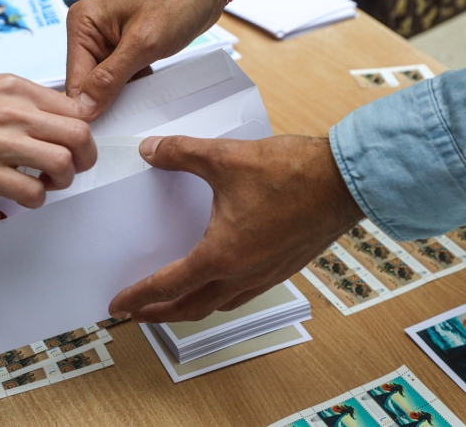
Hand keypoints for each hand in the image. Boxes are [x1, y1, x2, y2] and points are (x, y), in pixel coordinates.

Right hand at [0, 74, 96, 208]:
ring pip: (62, 164)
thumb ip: (25, 101)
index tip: (76, 145)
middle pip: (79, 135)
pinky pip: (32, 192)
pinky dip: (37, 199)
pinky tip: (26, 196)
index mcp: (15, 88)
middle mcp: (11, 111)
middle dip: (84, 158)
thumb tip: (63, 115)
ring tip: (47, 183)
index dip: (83, 132)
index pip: (76, 108)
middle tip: (72, 168)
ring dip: (63, 181)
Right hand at [66, 0, 275, 120]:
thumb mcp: (144, 42)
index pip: (73, 80)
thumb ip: (110, 78)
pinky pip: (121, 78)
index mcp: (82, 24)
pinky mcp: (125, 48)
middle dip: (104, 104)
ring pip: (104, 85)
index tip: (101, 134)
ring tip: (138, 109)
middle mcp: (89, 32)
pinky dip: (132, 89)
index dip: (86, 108)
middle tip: (125, 124)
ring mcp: (107, 41)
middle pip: (86, 85)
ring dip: (120, 98)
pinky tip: (145, 96)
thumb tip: (84, 108)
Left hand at [108, 135, 363, 321]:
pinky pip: (243, 293)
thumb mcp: (225, 157)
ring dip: (191, 308)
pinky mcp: (285, 267)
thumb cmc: (292, 173)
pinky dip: (220, 296)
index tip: (118, 305)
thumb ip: (181, 153)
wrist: (347, 180)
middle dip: (160, 314)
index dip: (139, 297)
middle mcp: (243, 274)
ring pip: (220, 304)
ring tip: (174, 303)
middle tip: (137, 314)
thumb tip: (150, 150)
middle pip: (192, 308)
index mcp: (222, 255)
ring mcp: (267, 275)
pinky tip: (220, 280)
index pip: (168, 285)